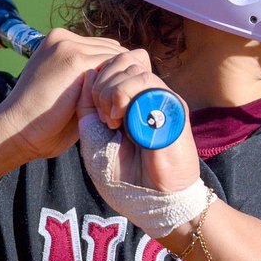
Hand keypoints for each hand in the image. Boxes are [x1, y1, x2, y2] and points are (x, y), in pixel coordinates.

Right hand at [0, 29, 130, 179]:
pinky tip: (106, 110)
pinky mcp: (75, 59)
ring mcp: (69, 46)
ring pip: (115, 58)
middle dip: (120, 76)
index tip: (118, 97)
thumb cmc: (42, 122)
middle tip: (118, 105)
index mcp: (59, 42)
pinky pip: (112, 67)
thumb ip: (89, 80)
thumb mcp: (68, 91)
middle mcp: (64, 38)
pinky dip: (115, 88)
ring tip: (111, 110)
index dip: (115, 74)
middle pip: (113, 51)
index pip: (103, 50)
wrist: (15, 130)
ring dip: (118, 83)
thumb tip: (120, 81)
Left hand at [77, 51, 200, 193]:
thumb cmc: (124, 175)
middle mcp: (146, 96)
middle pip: (123, 60)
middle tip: (101, 115)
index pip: (113, 66)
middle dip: (102, 82)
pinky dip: (126, 94)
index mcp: (128, 101)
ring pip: (135, 68)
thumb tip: (87, 73)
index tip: (92, 109)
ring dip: (113, 90)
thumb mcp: (93, 137)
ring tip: (110, 119)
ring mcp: (161, 99)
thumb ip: (88, 107)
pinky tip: (120, 119)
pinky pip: (149, 82)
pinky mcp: (173, 106)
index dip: (97, 78)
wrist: (151, 200)